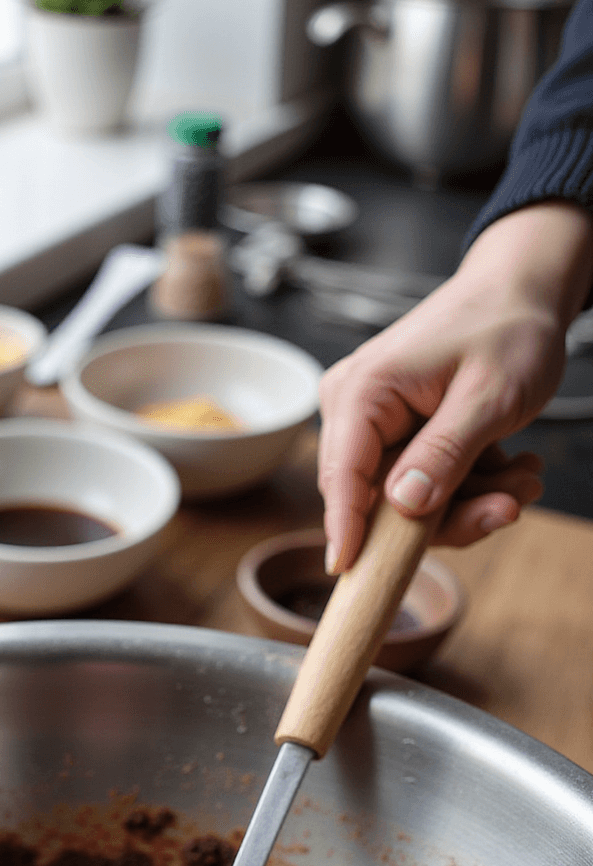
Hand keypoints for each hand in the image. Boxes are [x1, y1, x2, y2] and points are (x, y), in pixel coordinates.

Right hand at [317, 202, 592, 571]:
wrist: (522, 292)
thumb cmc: (506, 325)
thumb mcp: (489, 396)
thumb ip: (445, 453)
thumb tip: (404, 507)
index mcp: (364, 391)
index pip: (342, 477)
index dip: (350, 531)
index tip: (353, 574)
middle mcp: (354, 407)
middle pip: (378, 498)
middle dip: (449, 514)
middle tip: (512, 505)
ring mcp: (374, 421)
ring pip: (406, 498)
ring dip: (470, 500)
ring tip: (523, 478)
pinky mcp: (396, 432)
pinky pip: (422, 482)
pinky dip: (469, 485)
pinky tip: (508, 466)